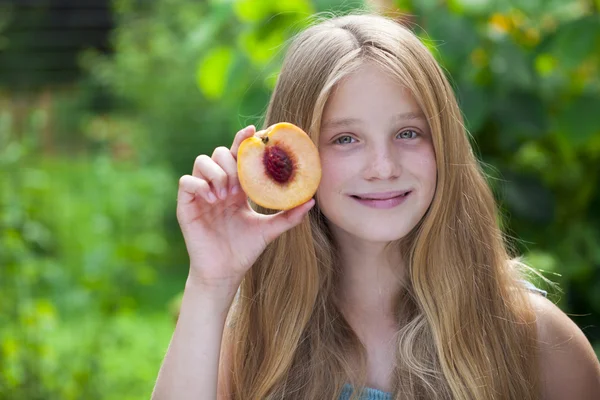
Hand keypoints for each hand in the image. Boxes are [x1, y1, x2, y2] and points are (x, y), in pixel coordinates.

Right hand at [176, 125, 314, 292]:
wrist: (225, 272)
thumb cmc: (245, 250)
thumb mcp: (270, 230)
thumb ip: (289, 215)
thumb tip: (311, 201)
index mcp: (237, 187)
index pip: (237, 154)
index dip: (243, 140)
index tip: (255, 131)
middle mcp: (218, 185)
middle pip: (219, 153)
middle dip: (231, 163)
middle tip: (240, 187)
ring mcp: (201, 194)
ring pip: (201, 161)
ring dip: (217, 173)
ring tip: (227, 195)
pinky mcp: (186, 205)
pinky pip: (186, 181)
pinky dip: (200, 185)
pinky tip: (213, 199)